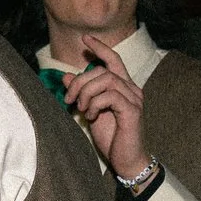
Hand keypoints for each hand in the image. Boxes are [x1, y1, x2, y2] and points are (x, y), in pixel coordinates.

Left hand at [64, 37, 150, 180]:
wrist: (127, 161)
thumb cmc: (112, 138)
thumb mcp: (91, 112)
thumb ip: (82, 94)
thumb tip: (66, 76)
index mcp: (123, 87)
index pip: (113, 60)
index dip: (100, 48)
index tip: (85, 39)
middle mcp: (131, 89)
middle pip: (102, 70)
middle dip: (80, 82)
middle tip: (69, 99)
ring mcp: (134, 99)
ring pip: (106, 80)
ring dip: (86, 92)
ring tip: (81, 109)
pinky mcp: (132, 110)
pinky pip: (110, 96)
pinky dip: (95, 103)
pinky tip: (91, 116)